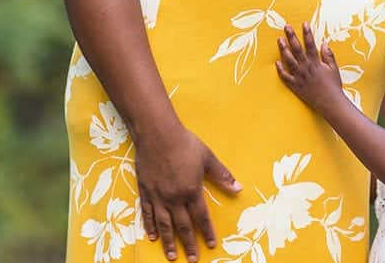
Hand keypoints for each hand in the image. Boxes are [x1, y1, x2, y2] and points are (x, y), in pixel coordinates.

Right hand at [134, 126, 240, 261]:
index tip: (211, 245)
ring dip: (169, 242)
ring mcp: (158, 196)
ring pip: (164, 225)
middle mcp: (174, 198)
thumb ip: (222, 176)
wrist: (157, 134)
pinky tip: (153, 237)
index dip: (207, 232)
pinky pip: (147, 214)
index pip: (201, 217)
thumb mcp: (208, 158)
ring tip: (172, 256)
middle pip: (183, 226)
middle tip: (193, 260)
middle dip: (189, 244)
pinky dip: (150, 226)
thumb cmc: (185, 144)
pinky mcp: (146, 191)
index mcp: (191, 190)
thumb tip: (238, 189)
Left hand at [276, 23, 344, 111]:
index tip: (304, 23)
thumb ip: (328, 55)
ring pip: (289, 60)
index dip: (307, 33)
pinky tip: (276, 63)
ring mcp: (300, 76)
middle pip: (297, 49)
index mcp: (316, 62)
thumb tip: (324, 43)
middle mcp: (306, 67)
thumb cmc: (333, 86)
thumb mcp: (334, 69)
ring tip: (279, 40)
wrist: (330, 102)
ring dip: (284, 50)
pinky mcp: (295, 86)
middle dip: (292, 36)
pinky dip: (281, 70)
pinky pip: (286, 77)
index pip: (310, 44)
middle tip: (286, 26)